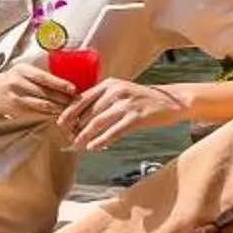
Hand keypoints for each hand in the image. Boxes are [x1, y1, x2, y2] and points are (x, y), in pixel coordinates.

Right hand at [0, 65, 78, 123]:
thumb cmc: (9, 80)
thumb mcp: (21, 72)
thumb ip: (39, 76)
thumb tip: (65, 82)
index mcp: (21, 70)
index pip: (44, 77)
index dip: (60, 83)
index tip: (73, 88)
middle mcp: (17, 83)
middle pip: (45, 92)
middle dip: (63, 98)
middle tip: (78, 101)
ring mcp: (16, 98)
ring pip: (43, 105)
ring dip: (59, 108)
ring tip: (71, 110)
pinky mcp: (16, 110)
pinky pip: (37, 113)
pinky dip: (50, 114)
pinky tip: (58, 114)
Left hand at [58, 79, 185, 151]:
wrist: (172, 101)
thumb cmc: (142, 100)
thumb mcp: (121, 94)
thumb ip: (103, 102)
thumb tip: (80, 119)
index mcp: (109, 84)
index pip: (82, 98)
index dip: (70, 112)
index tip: (60, 124)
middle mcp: (116, 91)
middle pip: (88, 112)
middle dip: (76, 128)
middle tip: (69, 140)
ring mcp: (126, 104)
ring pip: (98, 122)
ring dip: (85, 136)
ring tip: (77, 146)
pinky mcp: (136, 117)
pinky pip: (114, 132)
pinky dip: (102, 141)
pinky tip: (94, 147)